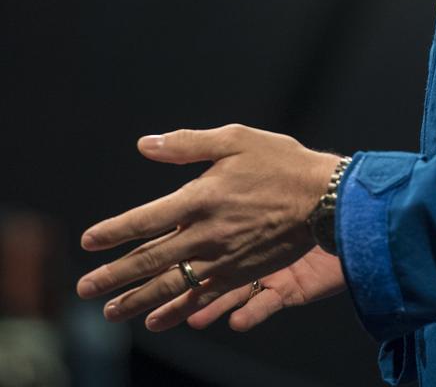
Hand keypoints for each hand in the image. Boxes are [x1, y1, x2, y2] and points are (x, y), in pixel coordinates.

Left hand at [76, 124, 340, 326]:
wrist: (326, 198)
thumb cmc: (281, 161)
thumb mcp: (235, 138)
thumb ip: (187, 144)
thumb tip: (144, 145)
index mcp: (202, 196)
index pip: (146, 219)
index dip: (114, 232)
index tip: (88, 241)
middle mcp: (207, 233)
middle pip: (152, 260)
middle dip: (115, 276)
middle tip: (85, 290)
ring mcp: (224, 258)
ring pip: (172, 285)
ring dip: (138, 300)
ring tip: (111, 312)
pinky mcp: (242, 273)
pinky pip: (202, 297)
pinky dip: (177, 310)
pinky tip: (160, 320)